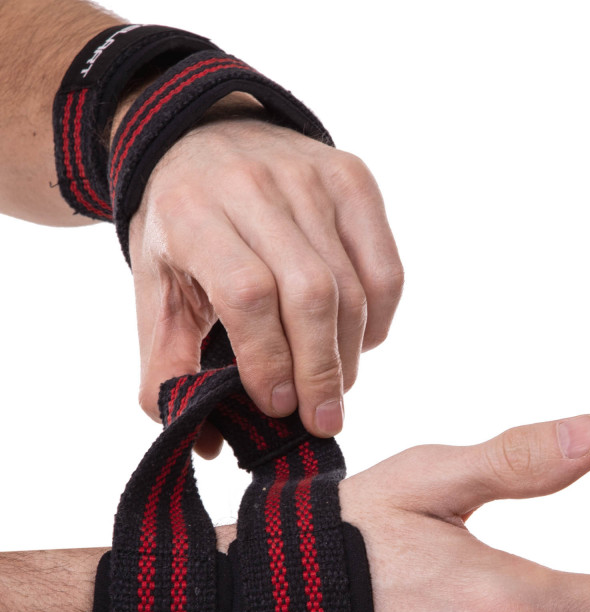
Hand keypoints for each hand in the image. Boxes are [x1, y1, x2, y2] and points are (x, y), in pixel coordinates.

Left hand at [127, 103, 402, 451]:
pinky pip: (385, 268)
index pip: (248, 293)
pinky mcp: (354, 181)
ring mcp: (311, 178)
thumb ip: (169, 367)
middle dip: (321, 370)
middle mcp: (255, 186)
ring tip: (335, 387)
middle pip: (310, 293)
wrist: (205, 141)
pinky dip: (379, 320)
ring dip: (349, 353)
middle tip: (322, 419)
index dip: (269, 359)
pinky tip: (358, 341)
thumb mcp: (155, 290)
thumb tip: (214, 442)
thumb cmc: (183, 230)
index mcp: (192, 213)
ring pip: (351, 286)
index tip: (278, 406)